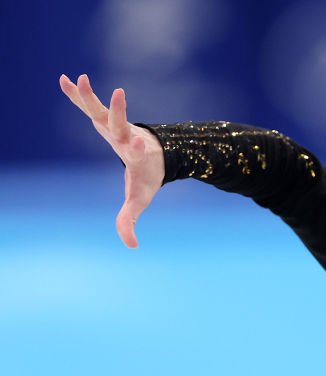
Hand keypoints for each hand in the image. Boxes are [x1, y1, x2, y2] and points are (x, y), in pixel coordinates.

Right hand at [59, 73, 164, 247]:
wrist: (158, 154)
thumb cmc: (149, 178)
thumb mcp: (140, 198)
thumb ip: (130, 220)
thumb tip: (131, 246)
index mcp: (137, 155)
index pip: (137, 150)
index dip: (137, 147)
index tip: (139, 141)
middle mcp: (127, 136)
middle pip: (121, 123)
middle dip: (119, 111)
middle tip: (118, 93)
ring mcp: (117, 125)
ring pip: (103, 110)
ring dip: (90, 96)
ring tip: (80, 78)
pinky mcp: (108, 119)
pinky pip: (90, 105)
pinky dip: (78, 95)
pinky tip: (64, 79)